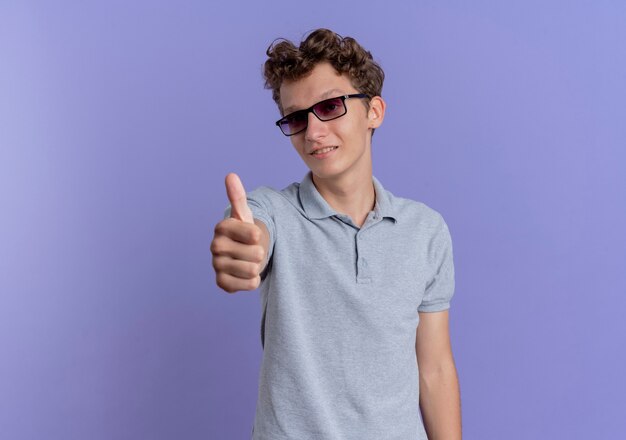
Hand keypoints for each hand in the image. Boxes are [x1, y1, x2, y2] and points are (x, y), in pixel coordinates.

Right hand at [211, 173, 266, 292]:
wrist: (240, 256)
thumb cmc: (245, 234)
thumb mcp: (244, 215)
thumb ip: (238, 197)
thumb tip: (230, 175)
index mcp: (222, 227)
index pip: (254, 234)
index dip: (258, 236)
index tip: (253, 235)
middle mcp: (215, 246)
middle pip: (257, 254)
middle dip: (259, 253)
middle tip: (251, 250)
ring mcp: (217, 266)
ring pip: (253, 270)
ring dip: (256, 267)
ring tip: (248, 261)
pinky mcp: (221, 283)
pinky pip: (249, 284)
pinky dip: (252, 281)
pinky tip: (244, 273)